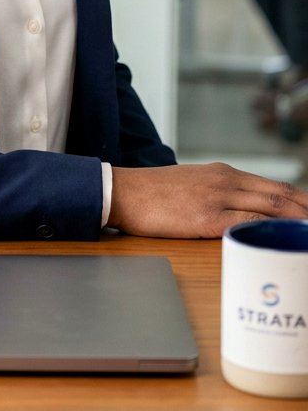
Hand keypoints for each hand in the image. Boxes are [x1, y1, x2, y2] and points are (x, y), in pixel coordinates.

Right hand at [109, 163, 307, 237]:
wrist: (124, 191)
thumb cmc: (154, 192)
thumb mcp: (193, 182)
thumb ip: (218, 192)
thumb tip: (239, 210)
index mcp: (223, 172)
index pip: (273, 186)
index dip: (300, 202)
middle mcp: (225, 181)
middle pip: (279, 195)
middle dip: (305, 211)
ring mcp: (217, 198)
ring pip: (270, 208)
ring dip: (296, 222)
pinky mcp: (206, 218)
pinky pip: (247, 225)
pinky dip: (270, 232)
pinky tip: (281, 241)